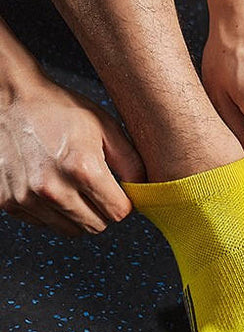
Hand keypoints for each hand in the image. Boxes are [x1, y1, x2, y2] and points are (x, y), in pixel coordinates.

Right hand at [0, 73, 144, 235]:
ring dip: (80, 215)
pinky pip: (45, 224)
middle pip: (96, 226)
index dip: (125, 203)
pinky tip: (55, 187)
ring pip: (71, 230)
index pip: (118, 212)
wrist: (12, 101)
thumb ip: (131, 162)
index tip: (121, 192)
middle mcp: (52, 188)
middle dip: (104, 211)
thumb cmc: (60, 110)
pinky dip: (54, 212)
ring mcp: (27, 198)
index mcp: (82, 168)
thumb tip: (143, 189)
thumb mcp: (107, 127)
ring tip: (76, 187)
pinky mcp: (9, 203)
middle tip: (100, 189)